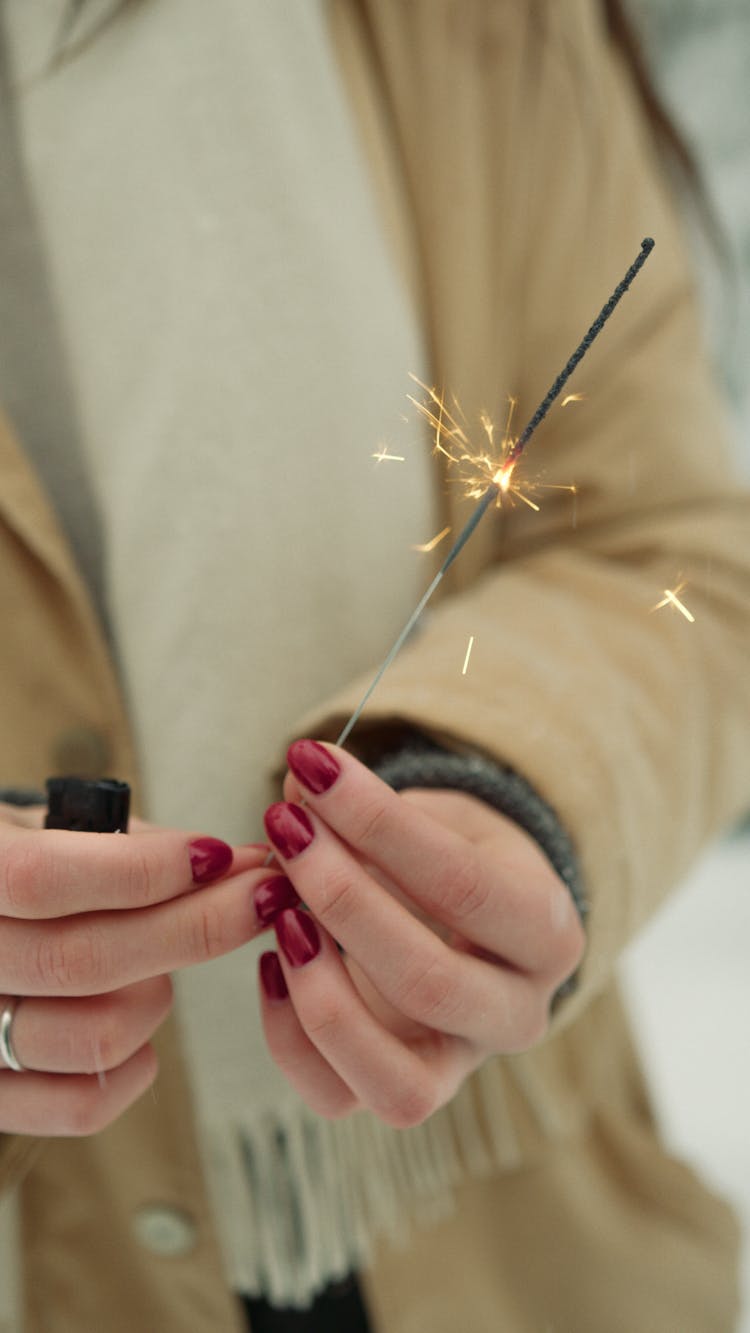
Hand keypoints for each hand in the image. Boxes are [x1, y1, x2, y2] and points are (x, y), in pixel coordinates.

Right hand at [0, 802, 282, 1136]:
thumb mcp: (52, 828)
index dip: (142, 870)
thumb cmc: (23, 865)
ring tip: (169, 958)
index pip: (42, 879)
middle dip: (197, 925)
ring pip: (97, 1036)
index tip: (219, 854)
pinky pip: (83, 1106)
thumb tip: (224, 863)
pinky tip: (146, 1010)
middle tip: (261, 894)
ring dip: (160, 992)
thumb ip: (126, 845)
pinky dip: (138, 1064)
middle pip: (84, 962)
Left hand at [258, 741, 584, 1126]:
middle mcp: (520, 1014)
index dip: (377, 821)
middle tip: (285, 831)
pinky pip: (340, 1099)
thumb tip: (299, 791)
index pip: (462, 882)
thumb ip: (375, 811)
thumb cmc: (457, 859)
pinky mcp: (404, 1092)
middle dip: (341, 898)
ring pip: (398, 1082)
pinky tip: (272, 962)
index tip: (313, 764)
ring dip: (321, 994)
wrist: (479, 921)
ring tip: (280, 915)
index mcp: (548, 933)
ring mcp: (463, 1066)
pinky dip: (290, 1037)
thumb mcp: (438, 818)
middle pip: (429, 981)